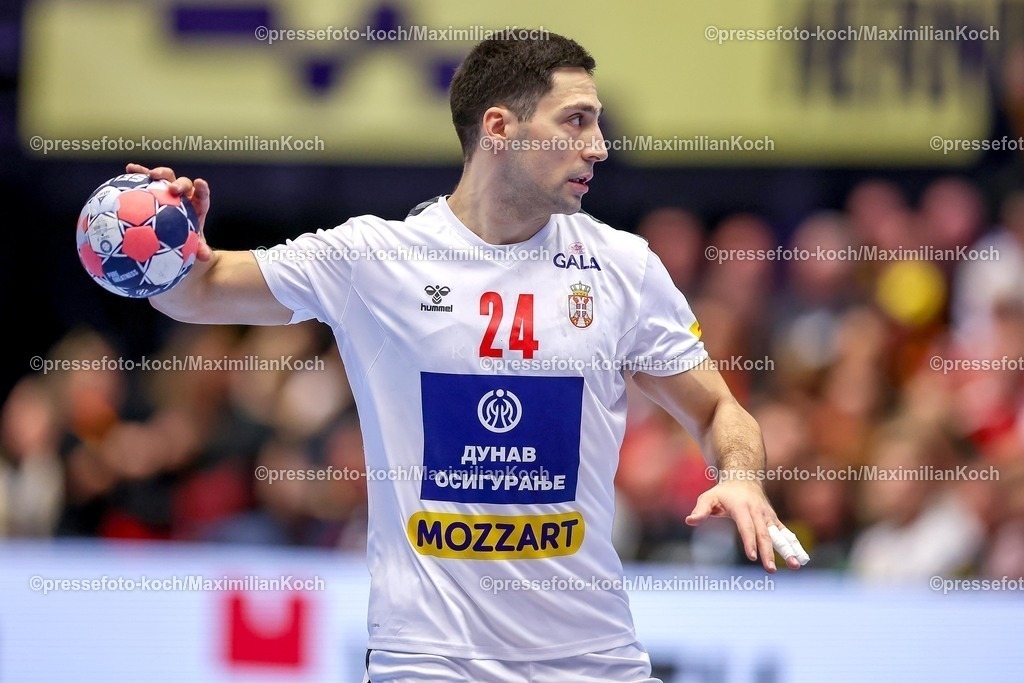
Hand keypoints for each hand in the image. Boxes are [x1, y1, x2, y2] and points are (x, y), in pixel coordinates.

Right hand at [125, 163, 211, 261]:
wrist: (173, 239)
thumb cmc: (186, 241)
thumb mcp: (193, 246)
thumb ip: (199, 249)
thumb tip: (205, 256)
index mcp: (197, 206)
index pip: (202, 196)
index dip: (202, 188)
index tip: (200, 183)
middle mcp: (184, 196)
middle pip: (184, 184)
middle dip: (178, 184)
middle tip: (172, 188)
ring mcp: (168, 191)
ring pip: (166, 178)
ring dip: (159, 173)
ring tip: (150, 174)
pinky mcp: (154, 190)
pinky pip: (147, 180)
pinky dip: (139, 173)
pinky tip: (129, 169)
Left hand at [686, 480, 809, 572]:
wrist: (744, 478)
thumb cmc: (723, 492)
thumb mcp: (708, 497)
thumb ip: (700, 510)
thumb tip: (690, 521)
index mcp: (742, 507)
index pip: (746, 527)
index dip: (750, 541)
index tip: (752, 557)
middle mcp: (758, 512)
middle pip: (764, 534)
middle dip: (768, 552)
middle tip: (771, 569)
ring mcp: (768, 516)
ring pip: (780, 534)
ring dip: (789, 549)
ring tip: (796, 565)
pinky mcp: (774, 520)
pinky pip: (786, 533)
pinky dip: (794, 545)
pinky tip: (800, 559)